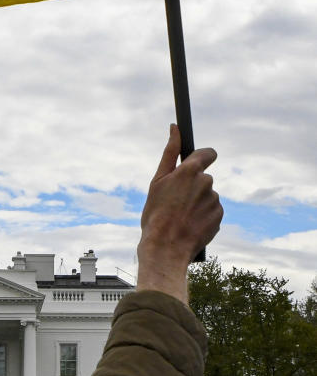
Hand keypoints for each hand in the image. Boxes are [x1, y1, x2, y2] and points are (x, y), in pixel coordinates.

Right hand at [135, 124, 222, 303]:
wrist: (166, 248)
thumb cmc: (156, 214)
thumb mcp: (157, 181)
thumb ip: (169, 153)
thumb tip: (175, 128)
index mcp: (191, 171)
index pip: (207, 153)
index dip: (202, 157)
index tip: (194, 163)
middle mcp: (207, 184)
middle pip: (203, 177)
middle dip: (192, 185)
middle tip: (174, 201)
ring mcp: (215, 201)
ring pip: (206, 195)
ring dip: (196, 201)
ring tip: (180, 215)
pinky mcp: (220, 217)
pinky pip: (212, 211)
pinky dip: (202, 215)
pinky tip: (189, 224)